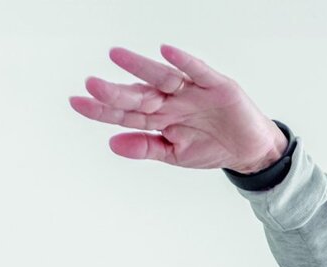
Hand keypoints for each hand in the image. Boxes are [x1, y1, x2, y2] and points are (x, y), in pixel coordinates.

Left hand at [68, 43, 286, 173]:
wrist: (250, 151)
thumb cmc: (211, 147)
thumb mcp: (174, 155)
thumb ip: (145, 147)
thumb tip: (111, 143)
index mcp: (159, 118)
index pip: (125, 112)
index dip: (102, 108)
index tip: (77, 102)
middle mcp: (171, 101)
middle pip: (139, 94)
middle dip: (116, 91)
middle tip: (91, 84)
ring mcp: (192, 91)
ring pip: (161, 77)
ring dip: (140, 66)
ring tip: (117, 56)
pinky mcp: (216, 86)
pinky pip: (198, 71)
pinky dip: (184, 62)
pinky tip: (167, 52)